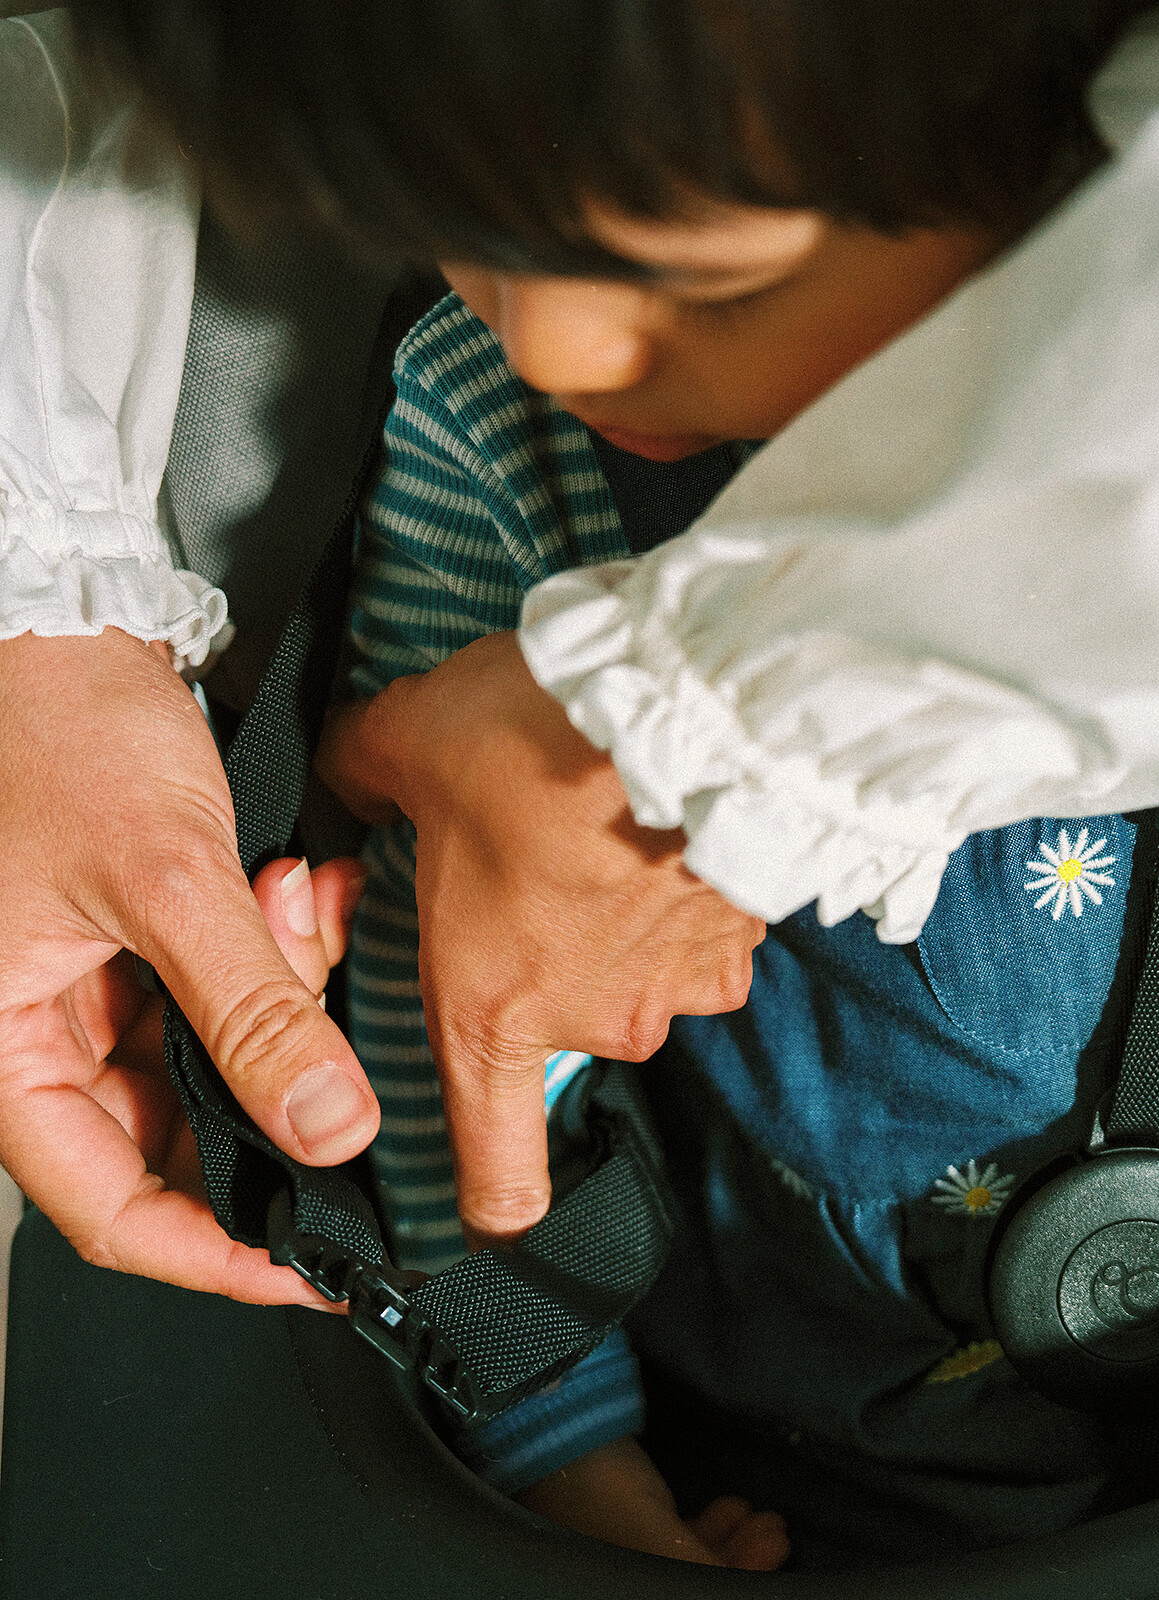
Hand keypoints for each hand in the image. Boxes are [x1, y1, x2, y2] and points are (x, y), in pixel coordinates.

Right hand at [0, 629, 379, 1300]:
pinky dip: (278, 963)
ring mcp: (93, 992)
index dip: (212, 1252)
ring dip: (284, 1008)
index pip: (108, 1205)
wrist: (61, 629)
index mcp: (1, 1049)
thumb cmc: (61, 732)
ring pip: (218, 1060)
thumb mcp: (166, 879)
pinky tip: (297, 899)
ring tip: (298, 913)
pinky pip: (227, 993)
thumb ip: (251, 1014)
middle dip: (273, 1087)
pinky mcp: (142, 946)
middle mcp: (41, 1034)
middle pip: (176, 1133)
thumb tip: (325, 1130)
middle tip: (328, 1024)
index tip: (310, 1271)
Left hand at [316, 631, 764, 1246]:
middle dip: (546, 959)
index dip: (491, 1214)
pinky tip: (661, 836)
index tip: (489, 1224)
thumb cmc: (535, 742)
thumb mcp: (407, 740)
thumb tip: (353, 778)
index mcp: (491, 1012)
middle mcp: (593, 1026)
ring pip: (631, 978)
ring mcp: (677, 993)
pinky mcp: (740, 948)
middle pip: (558, 1025)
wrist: (684, 710)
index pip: (497, 1175)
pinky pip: (695, 943)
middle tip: (534, 862)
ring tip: (605, 835)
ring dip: (617, 928)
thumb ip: (362, 780)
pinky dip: (678, 904)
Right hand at [518, 1436, 788, 1568]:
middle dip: (740, 1562)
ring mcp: (623, 1550)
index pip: (686, 1590)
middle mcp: (619, 1574)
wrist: (557, 1423)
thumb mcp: (653, 1537)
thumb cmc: (601, 1490)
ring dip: (732, 1543)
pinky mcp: (628, 1521)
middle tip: (776, 1534)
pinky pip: (678, 1537)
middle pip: (690, 1580)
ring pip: (690, 1559)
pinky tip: (734, 1510)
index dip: (736, 1580)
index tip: (772, 1552)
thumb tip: (736, 1584)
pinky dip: (709, 1529)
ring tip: (763, 1519)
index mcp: (617, 1583)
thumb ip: (696, 1567)